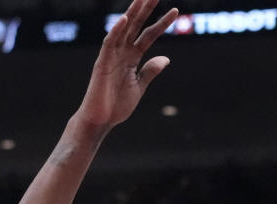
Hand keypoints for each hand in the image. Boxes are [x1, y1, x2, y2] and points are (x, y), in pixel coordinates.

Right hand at [78, 0, 177, 130]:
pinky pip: (109, 43)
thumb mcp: (139, 86)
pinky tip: (125, 19)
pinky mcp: (102, 63)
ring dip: (133, 12)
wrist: (101, 120)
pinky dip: (116, 30)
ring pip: (123, 29)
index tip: (175, 12)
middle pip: (136, 25)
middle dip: (146, 8)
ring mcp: (112, 56)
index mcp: (131, 57)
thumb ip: (150, 71)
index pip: (148, 35)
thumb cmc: (117, 105)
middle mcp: (122, 52)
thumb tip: (166, 58)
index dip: (161, 24)